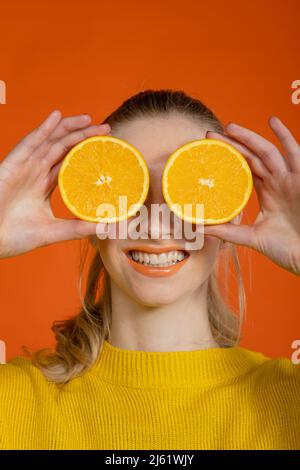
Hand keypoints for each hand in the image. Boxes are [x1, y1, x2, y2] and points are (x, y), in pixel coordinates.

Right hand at [0, 110, 109, 257]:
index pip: (69, 161)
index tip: (105, 145)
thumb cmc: (13, 237)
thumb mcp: (51, 231)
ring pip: (50, 140)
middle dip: (83, 135)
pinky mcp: (12, 165)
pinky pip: (30, 142)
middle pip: (62, 146)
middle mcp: (35, 171)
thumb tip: (103, 227)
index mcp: (43, 184)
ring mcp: (24, 166)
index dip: (85, 151)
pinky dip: (43, 129)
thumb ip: (75, 228)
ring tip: (89, 119)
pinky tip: (56, 116)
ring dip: (68, 128)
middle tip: (106, 128)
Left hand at [204, 117, 299, 275]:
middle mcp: (278, 182)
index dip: (229, 158)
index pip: (245, 168)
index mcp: (267, 192)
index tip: (208, 152)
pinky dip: (284, 136)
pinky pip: (294, 152)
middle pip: (252, 156)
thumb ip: (228, 232)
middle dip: (232, 144)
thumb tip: (200, 227)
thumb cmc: (286, 248)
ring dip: (250, 137)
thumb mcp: (252, 237)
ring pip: (267, 151)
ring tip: (229, 128)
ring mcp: (290, 178)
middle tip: (210, 135)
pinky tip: (272, 121)